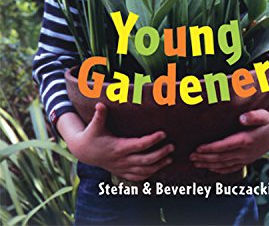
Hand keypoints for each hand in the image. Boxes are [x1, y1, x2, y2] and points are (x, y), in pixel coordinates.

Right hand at [57, 103, 173, 180]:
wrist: (83, 152)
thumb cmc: (92, 135)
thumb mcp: (95, 126)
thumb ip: (100, 115)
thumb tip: (100, 104)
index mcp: (118, 147)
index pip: (139, 145)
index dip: (152, 140)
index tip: (163, 133)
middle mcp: (122, 160)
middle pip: (145, 160)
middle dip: (160, 154)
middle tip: (172, 146)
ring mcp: (122, 168)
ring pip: (144, 171)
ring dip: (158, 166)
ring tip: (170, 158)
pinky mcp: (122, 172)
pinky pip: (138, 177)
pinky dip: (149, 174)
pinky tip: (158, 168)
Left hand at [189, 96, 268, 173]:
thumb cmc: (267, 120)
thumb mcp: (263, 115)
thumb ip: (253, 116)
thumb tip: (243, 118)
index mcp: (246, 140)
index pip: (225, 146)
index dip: (211, 148)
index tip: (198, 148)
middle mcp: (244, 152)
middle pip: (221, 157)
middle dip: (205, 157)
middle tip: (191, 156)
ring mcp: (245, 158)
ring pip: (224, 164)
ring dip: (209, 164)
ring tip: (195, 162)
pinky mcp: (245, 161)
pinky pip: (231, 168)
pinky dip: (219, 169)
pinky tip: (210, 168)